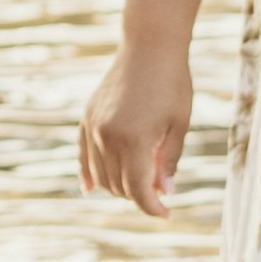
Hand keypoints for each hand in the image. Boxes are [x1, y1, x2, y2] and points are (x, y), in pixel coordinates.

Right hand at [80, 40, 190, 217]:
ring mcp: (94, 126)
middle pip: (119, 185)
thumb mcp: (178, 126)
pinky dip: (87, 173)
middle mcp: (108, 136)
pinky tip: (90, 188)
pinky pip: (82, 154)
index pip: (138, 190)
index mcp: (134, 140)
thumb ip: (168, 161)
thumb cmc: (172, 85)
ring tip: (139, 185)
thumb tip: (164, 192)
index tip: (166, 214)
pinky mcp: (87, 117)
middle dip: (139, 196)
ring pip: (101, 174)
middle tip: (159, 194)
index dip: (152, 208)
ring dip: (118, 186)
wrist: (149, 47)